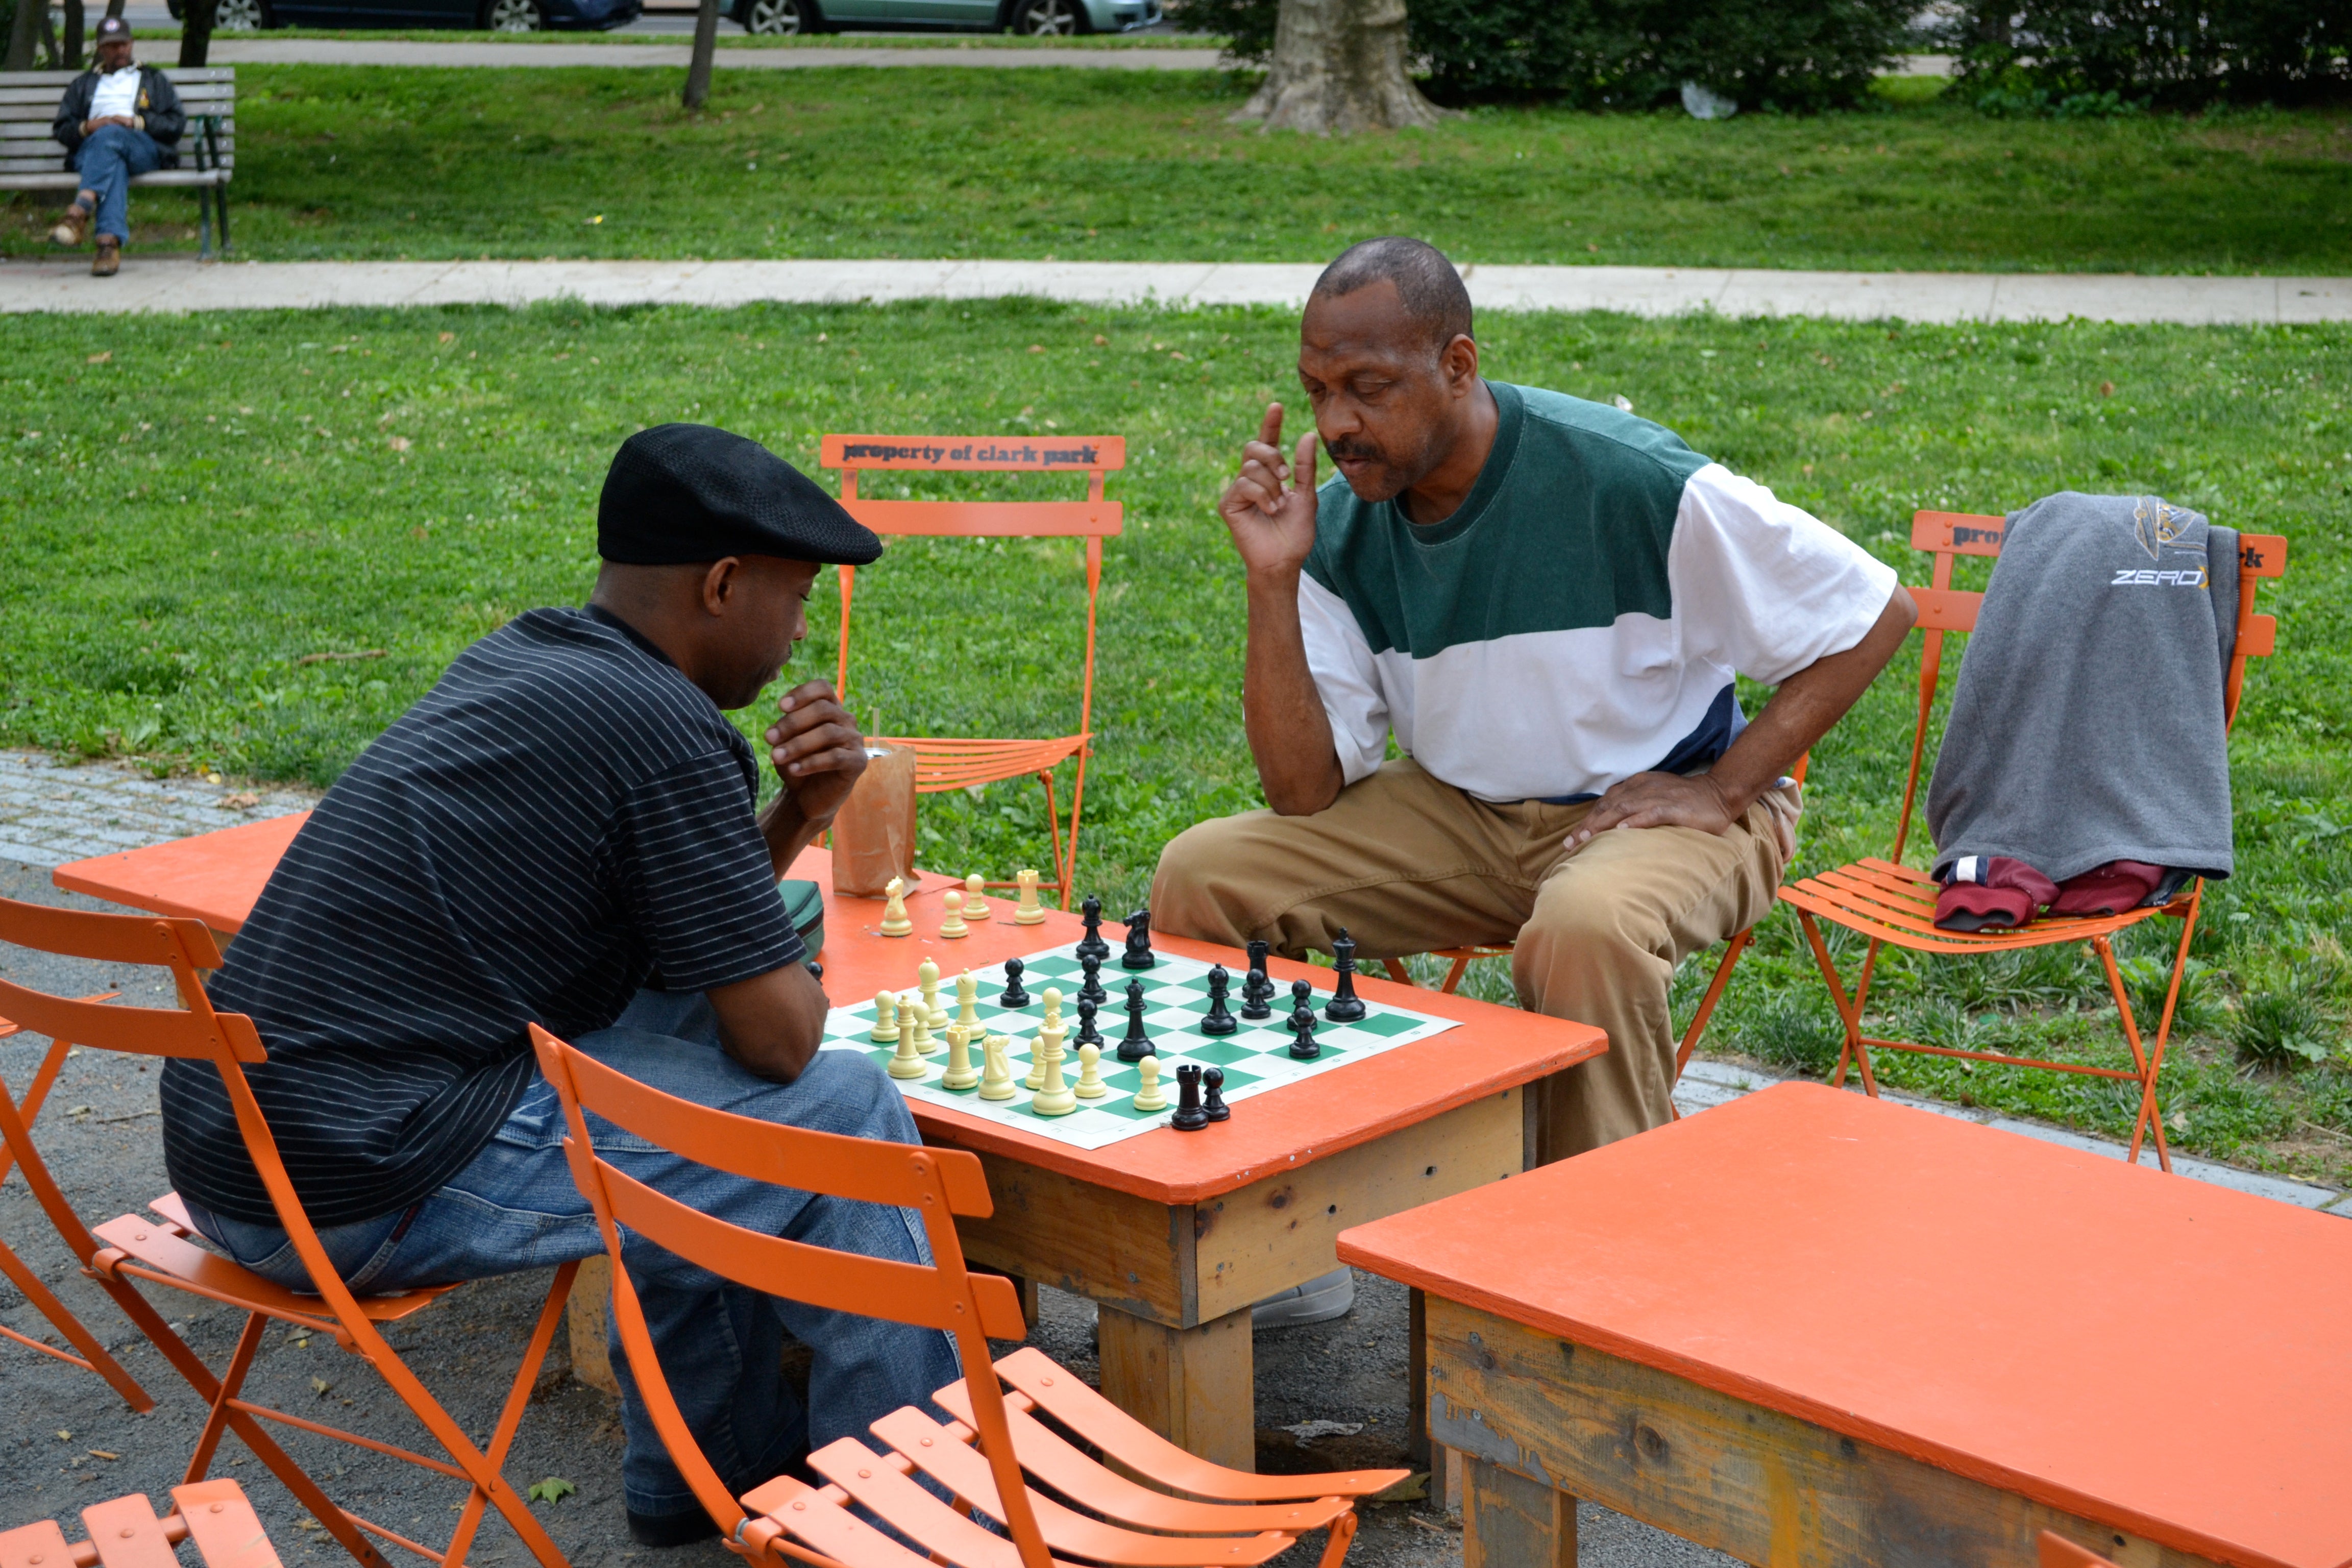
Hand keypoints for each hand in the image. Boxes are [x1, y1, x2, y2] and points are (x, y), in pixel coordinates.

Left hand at [763, 679, 865, 830]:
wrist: (806, 796)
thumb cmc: (796, 763)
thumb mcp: (785, 742)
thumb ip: (785, 728)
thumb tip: (779, 724)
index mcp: (830, 709)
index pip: (822, 688)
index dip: (802, 693)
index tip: (780, 706)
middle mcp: (846, 721)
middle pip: (823, 709)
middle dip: (792, 723)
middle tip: (768, 738)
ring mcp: (855, 741)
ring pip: (828, 733)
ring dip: (798, 744)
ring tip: (776, 756)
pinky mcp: (858, 762)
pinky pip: (835, 757)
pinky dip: (810, 762)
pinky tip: (793, 769)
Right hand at [1217, 403, 1320, 579]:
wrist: (1284, 560)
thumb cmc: (1295, 533)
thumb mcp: (1307, 496)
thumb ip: (1306, 467)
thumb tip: (1307, 435)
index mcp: (1269, 476)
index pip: (1268, 444)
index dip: (1271, 424)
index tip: (1277, 406)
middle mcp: (1250, 480)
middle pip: (1253, 447)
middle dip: (1272, 456)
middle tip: (1286, 477)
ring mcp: (1237, 491)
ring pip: (1251, 467)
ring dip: (1271, 486)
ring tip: (1278, 506)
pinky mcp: (1227, 504)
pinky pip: (1244, 484)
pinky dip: (1262, 496)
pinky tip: (1269, 510)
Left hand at [1571, 772, 1743, 846]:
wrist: (1717, 793)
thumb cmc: (1683, 800)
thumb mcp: (1653, 799)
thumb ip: (1633, 808)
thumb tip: (1611, 827)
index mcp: (1635, 786)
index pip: (1605, 803)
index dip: (1587, 820)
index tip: (1571, 840)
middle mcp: (1642, 788)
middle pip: (1608, 806)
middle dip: (1588, 825)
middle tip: (1571, 844)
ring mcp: (1657, 796)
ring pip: (1624, 809)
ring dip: (1603, 824)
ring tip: (1587, 839)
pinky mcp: (1673, 806)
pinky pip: (1651, 812)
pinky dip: (1636, 821)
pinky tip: (1623, 831)